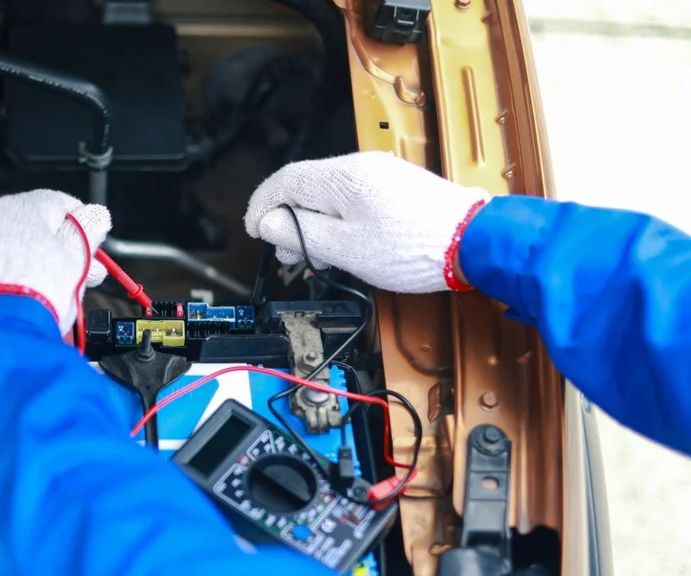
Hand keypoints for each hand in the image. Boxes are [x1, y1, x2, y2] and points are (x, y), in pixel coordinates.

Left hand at [0, 190, 110, 354]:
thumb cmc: (36, 295)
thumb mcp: (76, 261)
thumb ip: (86, 233)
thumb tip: (96, 216)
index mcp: (24, 209)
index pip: (58, 205)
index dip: (80, 227)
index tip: (89, 248)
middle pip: (25, 229)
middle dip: (49, 252)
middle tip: (69, 281)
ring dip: (15, 266)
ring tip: (33, 298)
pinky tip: (0, 303)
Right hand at [244, 151, 489, 292]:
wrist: (475, 242)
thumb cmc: (415, 248)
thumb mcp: (345, 248)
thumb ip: (302, 232)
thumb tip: (269, 223)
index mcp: (342, 177)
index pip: (285, 181)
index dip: (263, 206)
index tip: (254, 231)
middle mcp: (360, 167)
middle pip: (306, 187)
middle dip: (289, 220)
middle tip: (288, 254)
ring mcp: (381, 175)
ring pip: (329, 195)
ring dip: (313, 223)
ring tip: (315, 255)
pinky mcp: (396, 188)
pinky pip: (352, 199)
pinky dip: (337, 220)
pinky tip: (342, 244)